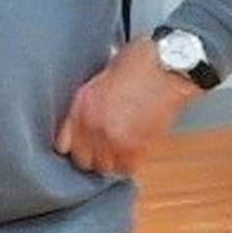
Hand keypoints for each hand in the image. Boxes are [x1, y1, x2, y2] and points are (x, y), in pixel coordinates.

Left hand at [55, 38, 202, 175]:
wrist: (168, 66)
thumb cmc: (138, 64)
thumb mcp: (100, 80)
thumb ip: (89, 104)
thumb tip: (85, 124)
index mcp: (81, 105)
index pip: (63, 143)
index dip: (73, 147)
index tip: (80, 148)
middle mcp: (92, 124)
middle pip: (82, 160)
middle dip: (91, 157)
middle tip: (101, 152)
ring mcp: (114, 137)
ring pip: (104, 168)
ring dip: (110, 163)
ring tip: (117, 153)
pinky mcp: (137, 146)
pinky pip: (127, 168)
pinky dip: (129, 164)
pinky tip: (132, 154)